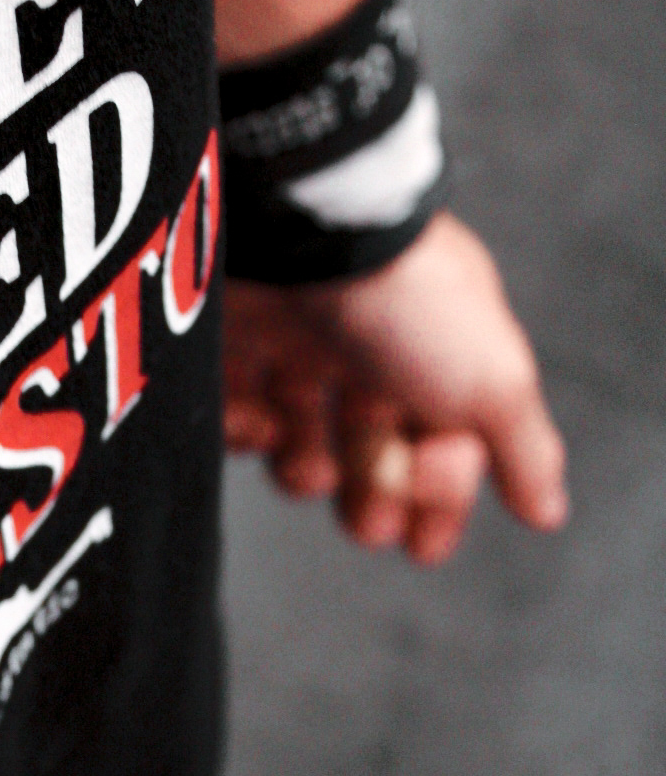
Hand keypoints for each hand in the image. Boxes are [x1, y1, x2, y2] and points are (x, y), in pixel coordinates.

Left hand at [223, 212, 568, 565]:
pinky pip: (234, 414)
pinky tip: (264, 422)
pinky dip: (249, 433)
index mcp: (438, 352)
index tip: (424, 547)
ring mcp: (295, 343)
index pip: (447, 445)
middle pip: (369, 452)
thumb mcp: (493, 380)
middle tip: (372, 525)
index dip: (439, 502)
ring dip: (308, 474)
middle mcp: (368, 347)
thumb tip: (547, 509)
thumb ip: (523, 448)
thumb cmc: (409, 303)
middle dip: (374, 501)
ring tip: (314, 468)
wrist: (304, 228)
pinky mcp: (228, 341)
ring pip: (298, 442)